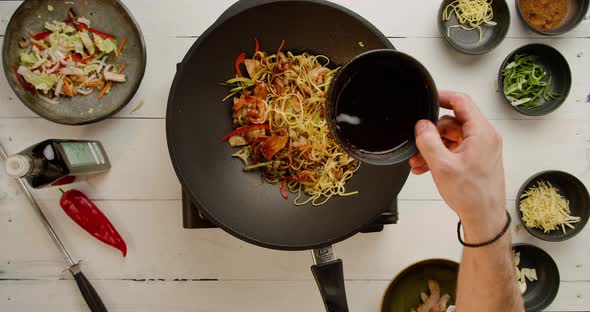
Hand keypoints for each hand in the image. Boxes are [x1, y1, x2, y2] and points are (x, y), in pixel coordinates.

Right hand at [409, 91, 506, 241]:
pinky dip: (441, 156)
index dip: (443, 96)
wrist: (484, 218)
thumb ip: (428, 141)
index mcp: (482, 133)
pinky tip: (427, 167)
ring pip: (451, 137)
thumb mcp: (442, 165)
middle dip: (432, 134)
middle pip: (452, 122)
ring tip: (419, 162)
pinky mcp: (477, 159)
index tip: (429, 97)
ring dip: (433, 147)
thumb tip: (422, 125)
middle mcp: (485, 138)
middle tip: (419, 146)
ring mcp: (481, 149)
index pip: (462, 102)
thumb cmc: (472, 195)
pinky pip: (455, 149)